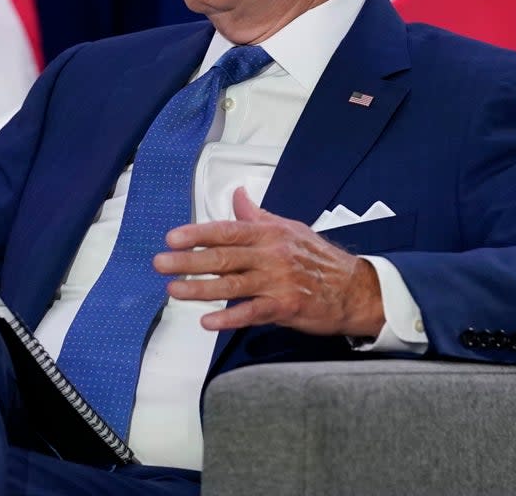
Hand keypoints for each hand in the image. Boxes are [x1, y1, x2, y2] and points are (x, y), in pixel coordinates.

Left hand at [153, 187, 383, 335]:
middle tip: (160, 263)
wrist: (355, 289)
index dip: (197, 233)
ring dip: (200, 288)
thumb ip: (258, 216)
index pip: (227, 230)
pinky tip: (207, 321)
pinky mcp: (285, 307)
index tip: (172, 238)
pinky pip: (252, 312)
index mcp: (270, 233)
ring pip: (232, 285)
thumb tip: (237, 195)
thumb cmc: (318, 258)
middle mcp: (271, 255)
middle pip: (223, 257)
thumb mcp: (290, 229)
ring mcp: (278, 282)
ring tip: (174, 290)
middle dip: (188, 260)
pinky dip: (229, 317)